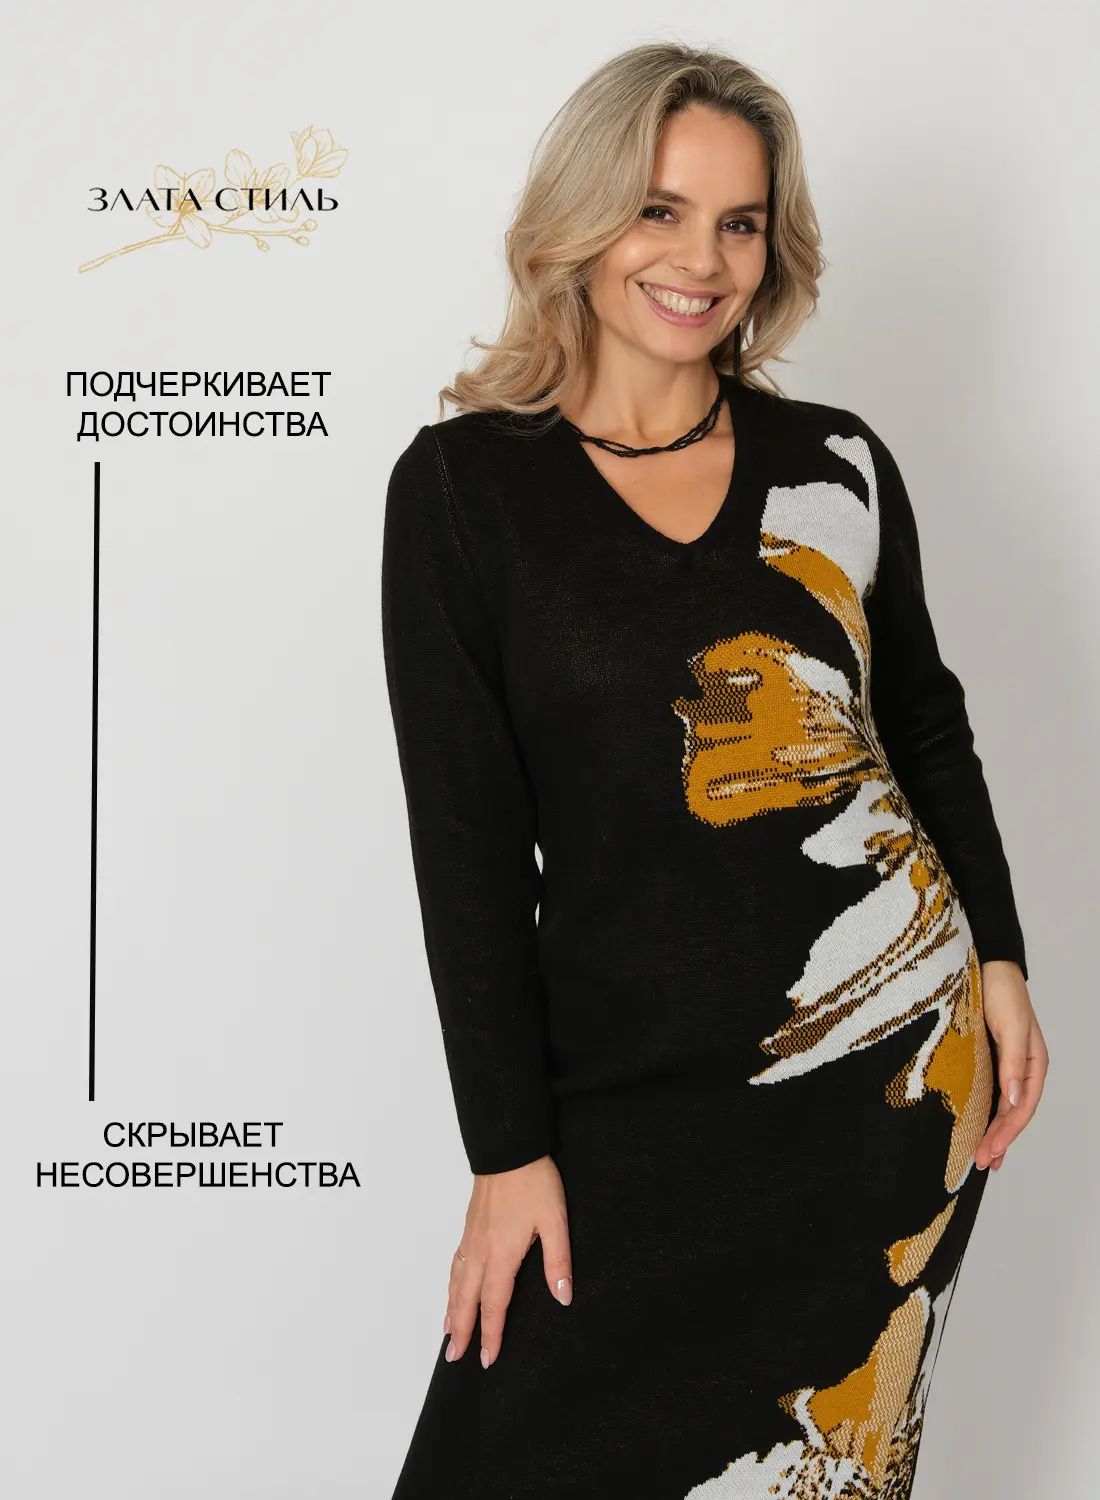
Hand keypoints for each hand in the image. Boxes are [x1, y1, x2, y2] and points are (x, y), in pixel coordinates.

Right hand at [444, 1154, 571, 1368]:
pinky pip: (455, 1265)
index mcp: (502, 1255)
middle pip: (467, 1299)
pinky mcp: (469, 1227)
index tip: (487, 1360)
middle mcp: (481, 1251)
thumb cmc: (534, 1182)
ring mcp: (471, 1239)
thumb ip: (558, 1262)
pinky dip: (451, 1285)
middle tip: (455, 1357)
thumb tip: (563, 1297)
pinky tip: (452, 1289)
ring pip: (457, 1283)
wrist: (509, 1150)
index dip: (491, 1334)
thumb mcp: (555, 1221)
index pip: (494, 1305)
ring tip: (449, 1334)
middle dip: (462, 1330)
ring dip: (452, 1311)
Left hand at [974, 959, 1048, 1171]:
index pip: (1022, 1108)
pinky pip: (989, 1094)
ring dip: (993, 1132)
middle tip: (981, 1163)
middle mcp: (1021, 1069)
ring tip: (983, 1157)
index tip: (989, 1152)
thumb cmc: (1001, 992)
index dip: (1007, 1133)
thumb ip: (1013, 1064)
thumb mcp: (1010, 1028)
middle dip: (999, 1140)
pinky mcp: (988, 1060)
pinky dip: (985, 1114)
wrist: (986, 966)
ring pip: (1002, 1107)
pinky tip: (976, 1127)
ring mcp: (1005, 1066)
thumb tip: (1014, 1100)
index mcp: (1034, 1064)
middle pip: (1013, 1113)